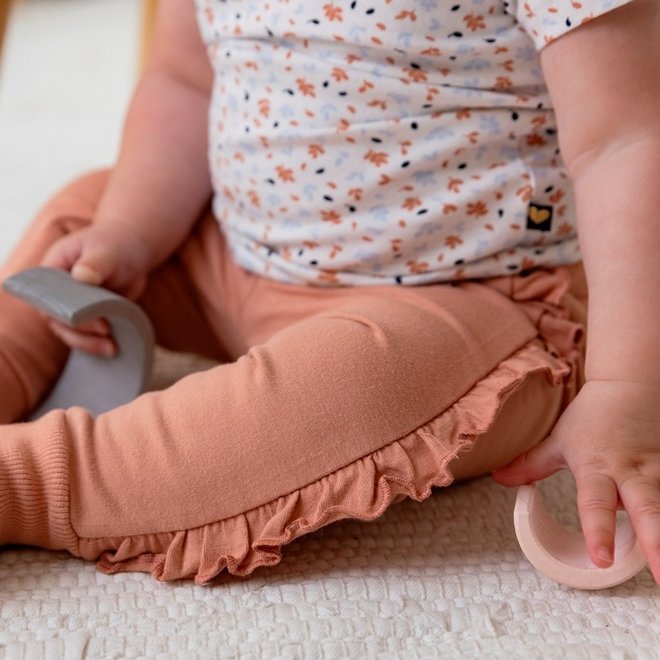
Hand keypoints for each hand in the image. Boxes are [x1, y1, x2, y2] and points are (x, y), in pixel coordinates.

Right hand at [40, 222, 151, 355]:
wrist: (130, 251)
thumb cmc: (114, 245)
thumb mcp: (106, 251)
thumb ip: (94, 263)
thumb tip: (82, 276)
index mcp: (51, 272)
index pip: (47, 298)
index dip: (64, 313)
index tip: (89, 319)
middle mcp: (55, 292)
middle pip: (57, 320)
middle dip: (80, 333)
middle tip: (106, 334)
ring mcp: (70, 307)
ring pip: (70, 332)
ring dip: (88, 344)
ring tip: (112, 349)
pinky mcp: (86, 317)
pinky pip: (86, 335)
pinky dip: (97, 343)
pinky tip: (114, 349)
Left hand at [493, 380, 659, 583]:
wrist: (628, 385)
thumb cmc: (590, 418)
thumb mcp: (557, 442)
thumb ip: (530, 465)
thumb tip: (498, 479)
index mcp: (596, 467)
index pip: (594, 503)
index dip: (598, 531)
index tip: (602, 559)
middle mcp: (630, 471)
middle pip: (646, 508)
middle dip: (655, 542)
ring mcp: (658, 469)